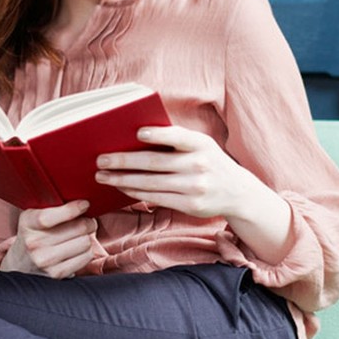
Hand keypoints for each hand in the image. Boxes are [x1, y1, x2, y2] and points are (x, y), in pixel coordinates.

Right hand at [1, 200, 97, 278]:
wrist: (21, 263)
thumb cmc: (33, 235)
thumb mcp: (33, 217)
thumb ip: (52, 207)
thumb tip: (82, 203)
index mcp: (28, 223)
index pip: (49, 217)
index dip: (72, 209)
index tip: (85, 204)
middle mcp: (34, 243)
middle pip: (77, 228)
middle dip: (88, 222)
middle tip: (88, 221)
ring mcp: (45, 261)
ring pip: (85, 242)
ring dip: (87, 237)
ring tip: (81, 236)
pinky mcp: (56, 274)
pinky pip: (85, 257)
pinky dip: (87, 251)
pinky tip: (78, 249)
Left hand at [94, 126, 256, 218]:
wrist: (237, 192)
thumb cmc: (210, 162)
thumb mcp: (202, 146)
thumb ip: (177, 140)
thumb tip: (134, 138)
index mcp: (201, 144)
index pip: (179, 137)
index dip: (159, 135)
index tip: (138, 133)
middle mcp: (200, 165)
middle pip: (155, 163)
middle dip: (124, 162)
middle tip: (101, 160)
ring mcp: (195, 187)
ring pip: (151, 183)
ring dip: (122, 179)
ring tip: (103, 176)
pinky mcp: (190, 205)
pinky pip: (156, 198)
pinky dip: (135, 192)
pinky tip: (121, 187)